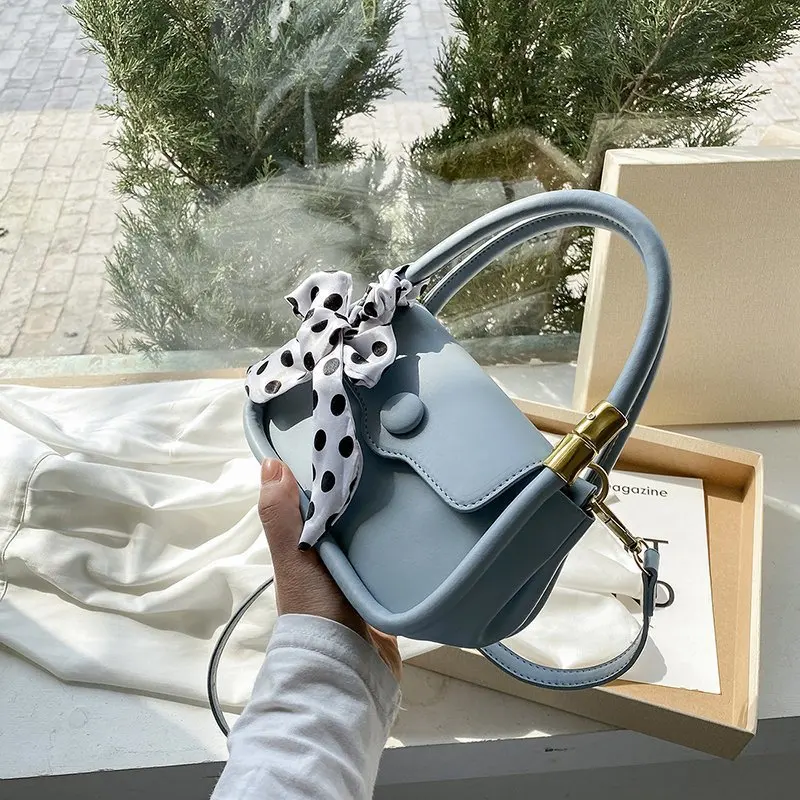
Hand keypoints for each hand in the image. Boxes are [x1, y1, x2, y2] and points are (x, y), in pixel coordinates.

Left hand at [258, 458, 401, 681]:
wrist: (349, 669)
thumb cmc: (316, 609)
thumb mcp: (295, 559)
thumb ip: (281, 518)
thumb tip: (269, 463)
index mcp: (308, 546)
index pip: (320, 500)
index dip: (331, 473)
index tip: (353, 440)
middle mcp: (334, 557)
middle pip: (352, 514)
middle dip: (369, 491)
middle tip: (399, 457)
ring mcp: (362, 573)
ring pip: (377, 533)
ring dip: (393, 516)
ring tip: (421, 483)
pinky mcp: (388, 588)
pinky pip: (400, 557)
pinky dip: (410, 543)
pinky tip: (430, 524)